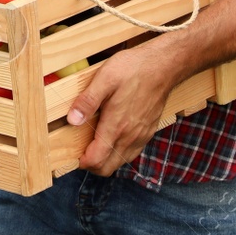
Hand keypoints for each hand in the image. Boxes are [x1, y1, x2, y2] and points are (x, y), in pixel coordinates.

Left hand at [65, 42, 181, 176]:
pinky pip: (132, 153)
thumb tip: (72, 120)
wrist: (163, 66)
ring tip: (93, 144)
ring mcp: (141, 136)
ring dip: (105, 160)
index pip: (96, 161)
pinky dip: (118, 153)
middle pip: (107, 168)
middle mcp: (130, 137)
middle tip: (80, 150)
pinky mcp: (148, 132)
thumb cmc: (134, 69)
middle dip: (91, 165)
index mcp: (116, 126)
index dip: (81, 162)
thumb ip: (87, 101)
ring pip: (120, 162)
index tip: (72, 153)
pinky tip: (112, 138)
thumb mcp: (104, 79)